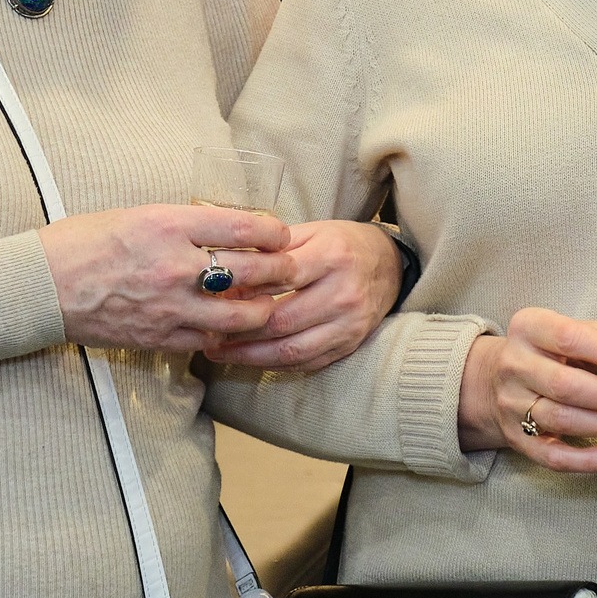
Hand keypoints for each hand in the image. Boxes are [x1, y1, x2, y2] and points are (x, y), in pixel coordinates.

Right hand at [41, 204, 296, 355]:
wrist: (42, 286)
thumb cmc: (83, 242)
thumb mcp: (137, 215)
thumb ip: (184, 225)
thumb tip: (225, 231)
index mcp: (169, 224)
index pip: (244, 225)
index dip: (273, 231)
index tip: (280, 234)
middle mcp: (175, 265)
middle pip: (253, 270)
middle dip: (281, 270)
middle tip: (288, 268)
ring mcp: (170, 307)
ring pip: (242, 315)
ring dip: (263, 310)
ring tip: (267, 303)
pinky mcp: (161, 338)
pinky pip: (212, 340)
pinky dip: (228, 334)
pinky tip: (230, 327)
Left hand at [204, 219, 397, 372]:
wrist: (391, 266)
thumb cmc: (343, 244)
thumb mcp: (312, 233)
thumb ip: (272, 251)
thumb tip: (227, 272)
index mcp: (331, 257)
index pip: (278, 277)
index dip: (242, 288)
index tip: (211, 295)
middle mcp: (342, 293)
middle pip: (280, 320)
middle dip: (238, 330)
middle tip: (206, 333)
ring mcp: (348, 324)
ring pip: (290, 350)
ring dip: (250, 356)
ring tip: (219, 353)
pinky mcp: (349, 344)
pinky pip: (306, 362)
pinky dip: (275, 364)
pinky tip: (251, 359)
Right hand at [456, 309, 596, 473]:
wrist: (495, 379)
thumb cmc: (548, 352)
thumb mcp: (571, 329)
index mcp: (529, 329)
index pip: (568, 338)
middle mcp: (515, 365)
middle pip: (566, 385)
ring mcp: (513, 405)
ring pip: (563, 421)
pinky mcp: (517, 439)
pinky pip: (554, 457)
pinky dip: (590, 461)